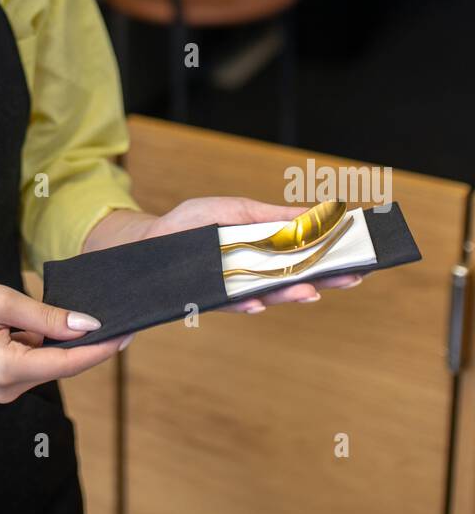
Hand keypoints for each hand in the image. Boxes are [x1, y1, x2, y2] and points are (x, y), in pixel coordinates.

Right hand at [0, 279, 126, 401]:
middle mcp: (9, 387)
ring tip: (82, 314)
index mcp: (8, 369)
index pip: (68, 362)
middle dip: (87, 342)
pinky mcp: (3, 382)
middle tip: (118, 317)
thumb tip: (86, 325)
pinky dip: (45, 343)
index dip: (101, 349)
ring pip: (48, 362)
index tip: (128, 334)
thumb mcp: (1, 300)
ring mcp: (5, 388)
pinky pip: (34, 361)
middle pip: (61, 364)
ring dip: (63, 340)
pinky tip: (48, 323)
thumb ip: (45, 316)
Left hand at [140, 196, 366, 312]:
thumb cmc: (192, 222)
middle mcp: (256, 275)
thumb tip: (310, 214)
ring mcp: (236, 288)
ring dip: (291, 294)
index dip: (334, 259)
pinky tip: (259, 301)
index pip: (307, 259)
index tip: (362, 257)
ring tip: (312, 291)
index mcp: (266, 252)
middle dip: (327, 280)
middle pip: (298, 280)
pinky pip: (233, 304)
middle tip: (354, 276)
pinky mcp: (212, 298)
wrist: (150, 239)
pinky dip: (247, 302)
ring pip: (271, 296)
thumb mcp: (235, 210)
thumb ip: (270, 216)